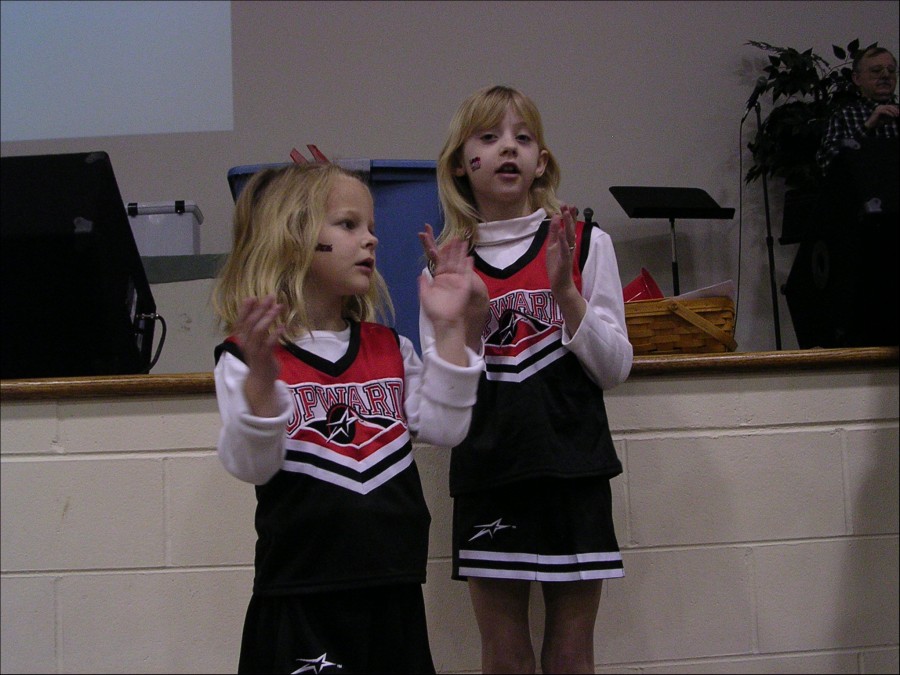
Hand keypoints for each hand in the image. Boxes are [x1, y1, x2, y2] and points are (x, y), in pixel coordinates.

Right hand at [234, 295, 283, 416]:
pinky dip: (276, 334)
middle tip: (271, 297)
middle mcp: (246, 343)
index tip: (253, 297)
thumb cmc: (260, 359)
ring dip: (269, 317)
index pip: (240, 321)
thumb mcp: (256, 342)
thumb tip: (263, 309)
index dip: (245, 309)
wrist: (260, 381)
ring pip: (258, 331)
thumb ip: (257, 328)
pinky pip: (269, 343)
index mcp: (242, 339)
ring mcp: (254, 351)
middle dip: (261, 308)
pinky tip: (283, 326)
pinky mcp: (263, 357)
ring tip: (279, 307)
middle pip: (250, 322)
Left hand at [419, 224, 488, 350]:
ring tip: (463, 241)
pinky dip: (469, 266)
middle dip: (453, 248)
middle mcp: (449, 278)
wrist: (445, 322)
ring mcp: (458, 281)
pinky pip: (468, 274)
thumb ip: (424, 284)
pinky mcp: (465, 286)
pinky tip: (469, 257)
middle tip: (454, 237)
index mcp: (440, 279)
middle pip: (451, 260)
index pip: (440, 262)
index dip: (441, 252)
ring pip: (460, 264)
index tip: (442, 242)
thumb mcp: (425, 296)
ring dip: (461, 253)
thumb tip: (421, 273)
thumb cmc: (435, 311)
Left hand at [546, 203, 577, 293]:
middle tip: (568, 205)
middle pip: (570, 229)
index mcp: (566, 242)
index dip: (568, 216)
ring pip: (569, 236)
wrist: (560, 283)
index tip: (567, 204)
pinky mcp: (565, 260)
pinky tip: (562, 232)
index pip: (568, 226)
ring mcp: (568, 252)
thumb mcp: (552, 246)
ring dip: (568, 225)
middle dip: (569, 217)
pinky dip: (563, 240)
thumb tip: (556, 217)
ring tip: (566, 214)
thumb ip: (553, 233)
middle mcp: (569, 245)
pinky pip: (565, 249)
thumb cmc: (556, 265)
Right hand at [866, 103, 898, 128]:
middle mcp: (880, 106)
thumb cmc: (878, 122)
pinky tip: (893, 116)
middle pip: (890, 106)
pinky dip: (890, 114)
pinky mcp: (878, 111)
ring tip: (897, 115)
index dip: (895, 109)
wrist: (870, 125)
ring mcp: (878, 108)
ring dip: (894, 112)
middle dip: (895, 110)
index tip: (899, 112)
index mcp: (881, 107)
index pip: (890, 106)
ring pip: (888, 108)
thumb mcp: (886, 117)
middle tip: (899, 113)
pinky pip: (886, 111)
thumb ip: (891, 114)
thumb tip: (897, 113)